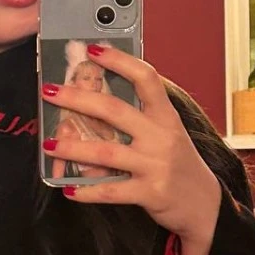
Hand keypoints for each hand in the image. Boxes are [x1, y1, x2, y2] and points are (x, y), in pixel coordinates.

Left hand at [41, 45, 221, 248]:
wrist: (204, 205)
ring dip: (72, 147)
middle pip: (114, 111)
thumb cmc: (180, 163)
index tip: (93, 49)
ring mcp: (155, 165)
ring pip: (106, 152)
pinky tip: (68, 188)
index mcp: (166, 116)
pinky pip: (111, 191)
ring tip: (49, 144)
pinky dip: (86, 191)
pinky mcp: (150, 193)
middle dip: (77, 99)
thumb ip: (143, 116)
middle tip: (49, 91)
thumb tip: (99, 95)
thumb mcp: (169, 133)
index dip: (119, 60)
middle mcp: (161, 136)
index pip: (146, 78)